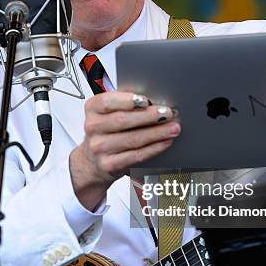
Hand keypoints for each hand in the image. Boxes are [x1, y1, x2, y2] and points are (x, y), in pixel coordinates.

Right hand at [69, 92, 179, 208]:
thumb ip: (126, 104)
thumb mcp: (109, 113)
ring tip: (173, 128)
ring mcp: (100, 148)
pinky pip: (136, 155)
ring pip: (133, 139)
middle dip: (150, 116)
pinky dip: (154, 148)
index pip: (108, 101)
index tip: (146, 100)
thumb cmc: (106, 131)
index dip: (128, 100)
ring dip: (157, 132)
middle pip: (123, 120)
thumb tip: (154, 101)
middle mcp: (93, 128)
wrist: (92, 161)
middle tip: (168, 113)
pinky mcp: (109, 164)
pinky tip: (165, 142)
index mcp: (93, 109)